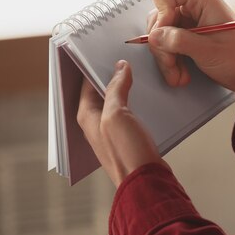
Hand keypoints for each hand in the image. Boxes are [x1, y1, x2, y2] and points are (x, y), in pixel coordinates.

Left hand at [77, 60, 169, 186]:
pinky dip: (136, 102)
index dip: (96, 66)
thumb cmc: (127, 152)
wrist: (147, 182)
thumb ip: (115, 89)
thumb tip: (120, 67)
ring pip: (117, 102)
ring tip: (138, 73)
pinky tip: (148, 96)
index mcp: (86, 117)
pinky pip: (129, 113)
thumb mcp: (117, 115)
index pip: (86, 83)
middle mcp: (96, 124)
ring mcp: (112, 132)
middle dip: (112, 76)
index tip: (108, 52)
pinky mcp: (128, 138)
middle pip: (101, 92)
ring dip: (126, 89)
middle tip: (125, 59)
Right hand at [146, 0, 234, 104]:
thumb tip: (154, 36)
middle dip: (161, 44)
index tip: (167, 35)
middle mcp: (194, 5)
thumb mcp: (209, 51)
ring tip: (179, 75)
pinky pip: (168, 45)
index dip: (160, 14)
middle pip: (158, 17)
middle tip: (172, 64)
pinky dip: (171, 61)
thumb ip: (179, 41)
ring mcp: (190, 21)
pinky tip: (181, 74)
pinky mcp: (189, 36)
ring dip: (166, 58)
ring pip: (161, 35)